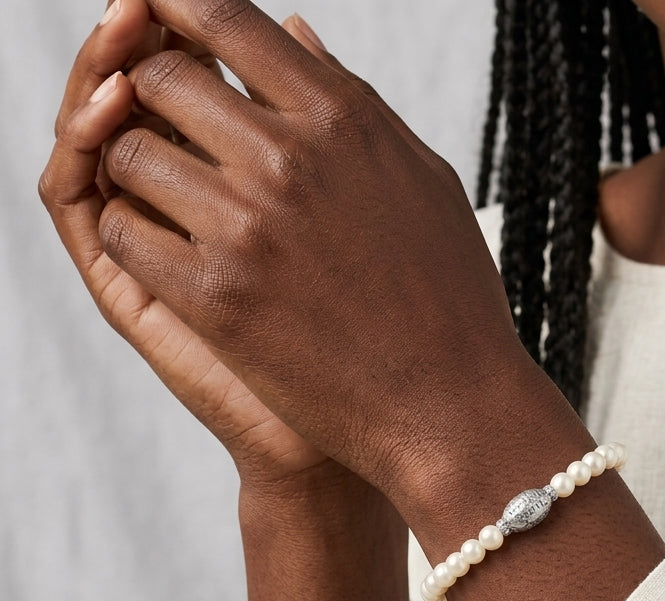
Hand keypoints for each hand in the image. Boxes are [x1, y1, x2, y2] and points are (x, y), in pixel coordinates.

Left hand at [84, 0, 551, 508]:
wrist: (455, 409)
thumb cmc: (452, 299)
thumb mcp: (422, 181)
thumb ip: (351, 103)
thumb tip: (293, 30)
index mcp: (343, 119)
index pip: (224, 17)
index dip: (174, 9)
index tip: (160, 26)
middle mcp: (290, 159)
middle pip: (162, 77)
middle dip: (154, 99)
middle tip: (174, 138)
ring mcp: (248, 228)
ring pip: (129, 153)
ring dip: (141, 173)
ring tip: (179, 209)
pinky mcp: (216, 298)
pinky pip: (123, 232)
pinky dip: (135, 237)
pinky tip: (174, 259)